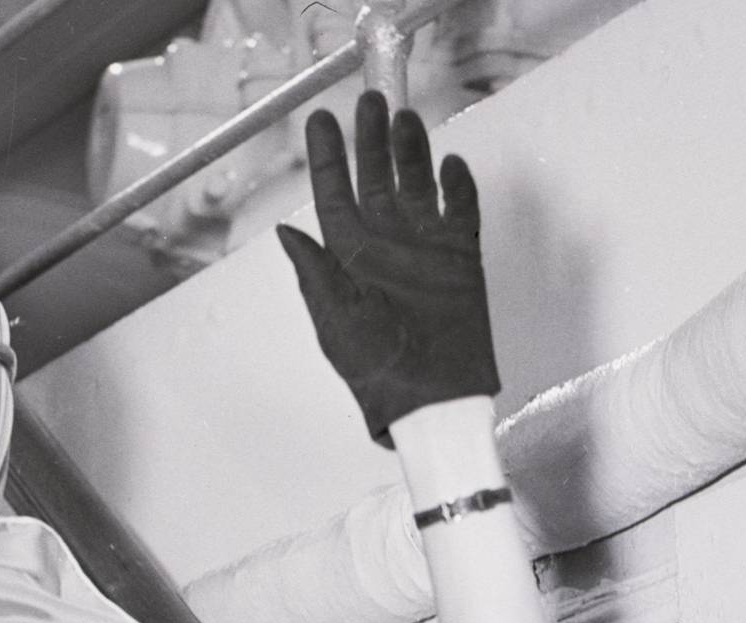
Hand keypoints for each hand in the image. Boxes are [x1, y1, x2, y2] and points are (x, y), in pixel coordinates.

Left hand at [278, 90, 499, 447]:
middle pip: (377, 179)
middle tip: (371, 100)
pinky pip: (461, 212)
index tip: (323, 119)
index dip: (328, 157)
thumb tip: (284, 231)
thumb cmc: (374, 368)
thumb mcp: (335, 319)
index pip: (334, 195)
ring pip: (417, 185)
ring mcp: (424, 249)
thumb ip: (315, 272)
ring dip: (412, 152)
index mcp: (348, 257)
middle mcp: (385, 245)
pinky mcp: (460, 260)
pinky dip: (458, 187)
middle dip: (372, 140)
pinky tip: (451, 166)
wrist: (430, 401)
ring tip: (406, 119)